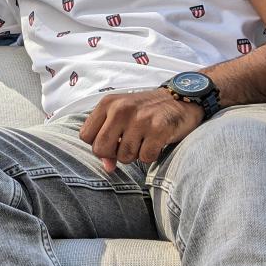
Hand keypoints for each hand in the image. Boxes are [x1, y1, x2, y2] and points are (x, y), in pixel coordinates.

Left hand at [79, 88, 203, 172]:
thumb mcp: (122, 118)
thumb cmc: (146, 112)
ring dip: (135, 155)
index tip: (112, 141)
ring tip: (144, 140)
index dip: (98, 145)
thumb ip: (108, 139)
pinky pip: (145, 158)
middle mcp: (121, 109)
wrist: (180, 98)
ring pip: (124, 156)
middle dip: (113, 154)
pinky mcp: (159, 129)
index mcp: (107, 103)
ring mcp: (140, 118)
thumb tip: (107, 167)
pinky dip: (151, 156)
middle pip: (100, 149)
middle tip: (127, 145)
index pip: (85, 136)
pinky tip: (156, 143)